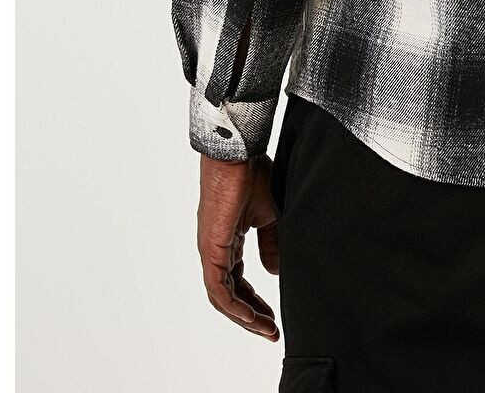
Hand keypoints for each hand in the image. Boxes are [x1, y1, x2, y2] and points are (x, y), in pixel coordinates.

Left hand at [197, 152, 280, 340]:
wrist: (238, 153)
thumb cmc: (252, 173)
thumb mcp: (269, 214)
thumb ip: (270, 243)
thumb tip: (273, 272)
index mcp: (228, 239)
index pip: (238, 281)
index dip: (255, 301)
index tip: (273, 317)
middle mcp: (216, 249)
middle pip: (229, 294)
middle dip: (251, 315)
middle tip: (271, 331)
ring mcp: (211, 250)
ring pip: (222, 296)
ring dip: (244, 316)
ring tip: (265, 329)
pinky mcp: (211, 248)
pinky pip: (219, 288)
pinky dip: (235, 305)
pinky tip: (251, 317)